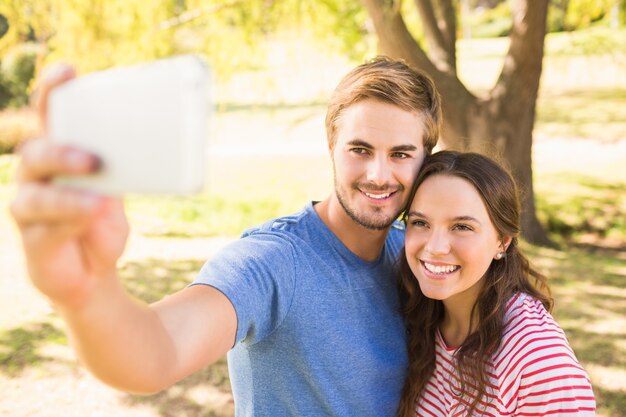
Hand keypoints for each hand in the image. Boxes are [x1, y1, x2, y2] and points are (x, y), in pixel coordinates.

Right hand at [10, 65, 128, 309]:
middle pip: (35, 152)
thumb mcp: (119, 191)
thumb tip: (153, 146)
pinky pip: (44, 229)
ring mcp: (30, 208)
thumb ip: (126, 169)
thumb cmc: (103, 221)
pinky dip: (69, 223)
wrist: (94, 271)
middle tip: (93, 159)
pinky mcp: (34, 241)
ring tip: (97, 199)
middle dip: (62, 151)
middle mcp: (36, 176)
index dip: (52, 92)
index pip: (49, 116)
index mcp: (58, 153)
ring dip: (66, 195)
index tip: (68, 73)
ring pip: (34, 194)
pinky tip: (89, 220)